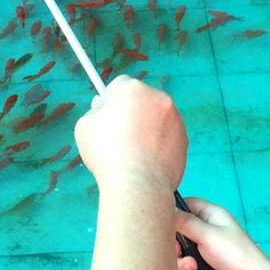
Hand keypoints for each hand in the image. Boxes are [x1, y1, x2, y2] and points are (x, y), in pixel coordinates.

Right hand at [73, 76, 185, 190]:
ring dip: (147, 127)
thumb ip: (96, 111)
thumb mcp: (85, 126)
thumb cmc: (107, 153)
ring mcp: (175, 118)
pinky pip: (167, 135)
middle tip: (120, 136)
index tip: (108, 116)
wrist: (138, 184)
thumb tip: (104, 109)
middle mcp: (159, 98)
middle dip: (132, 112)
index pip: (120, 85)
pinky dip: (159, 142)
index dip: (111, 100)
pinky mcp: (184, 138)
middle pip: (142, 99)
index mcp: (133, 89)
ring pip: (156, 117)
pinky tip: (147, 159)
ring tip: (135, 151)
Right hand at [174, 197, 269, 269]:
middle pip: (179, 234)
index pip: (186, 205)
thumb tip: (166, 208)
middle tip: (181, 253)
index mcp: (211, 215)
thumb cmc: (235, 254)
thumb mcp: (207, 234)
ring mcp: (207, 252)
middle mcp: (208, 231)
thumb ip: (184, 222)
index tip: (164, 225)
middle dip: (177, 249)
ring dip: (184, 266)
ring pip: (182, 257)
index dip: (174, 213)